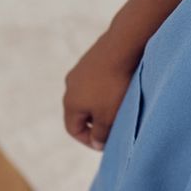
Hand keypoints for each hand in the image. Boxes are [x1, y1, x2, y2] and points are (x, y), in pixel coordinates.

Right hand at [62, 34, 140, 148]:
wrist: (121, 47)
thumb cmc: (115, 86)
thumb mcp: (109, 117)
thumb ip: (101, 134)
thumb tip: (96, 143)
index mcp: (70, 103)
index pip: (73, 129)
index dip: (88, 140)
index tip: (106, 143)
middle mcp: (70, 86)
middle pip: (79, 112)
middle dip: (95, 122)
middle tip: (113, 126)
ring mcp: (79, 70)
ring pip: (88, 95)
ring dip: (100, 104)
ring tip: (118, 106)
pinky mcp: (91, 58)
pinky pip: (95, 80)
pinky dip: (105, 88)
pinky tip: (120, 86)